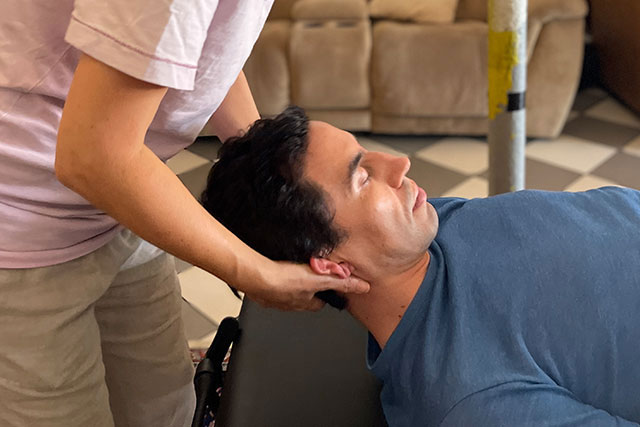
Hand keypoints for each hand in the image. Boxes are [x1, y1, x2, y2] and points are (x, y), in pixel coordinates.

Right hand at [243, 260, 369, 311]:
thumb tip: (362, 287)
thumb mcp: (320, 279)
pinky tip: (272, 268)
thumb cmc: (284, 280)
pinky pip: (269, 286)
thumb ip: (341, 281)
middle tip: (308, 273)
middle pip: (303, 297)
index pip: (320, 301)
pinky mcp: (261, 290)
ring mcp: (275, 298)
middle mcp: (291, 304)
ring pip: (286, 292)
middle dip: (307, 288)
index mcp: (306, 302)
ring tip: (290, 269)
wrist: (256, 276)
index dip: (325, 292)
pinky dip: (272, 279)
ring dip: (289, 283)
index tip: (328, 284)